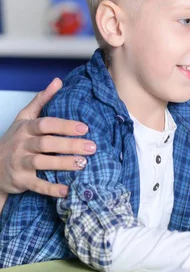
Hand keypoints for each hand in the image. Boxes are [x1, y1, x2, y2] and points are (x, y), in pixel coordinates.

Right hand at [0, 78, 95, 198]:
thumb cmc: (15, 140)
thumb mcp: (24, 118)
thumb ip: (41, 100)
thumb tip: (58, 81)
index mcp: (26, 128)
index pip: (45, 124)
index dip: (64, 126)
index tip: (85, 128)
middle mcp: (22, 145)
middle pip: (46, 143)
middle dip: (70, 145)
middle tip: (92, 147)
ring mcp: (20, 163)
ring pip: (42, 162)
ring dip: (63, 163)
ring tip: (83, 164)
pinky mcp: (20, 180)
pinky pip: (37, 185)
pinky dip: (51, 188)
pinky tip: (66, 190)